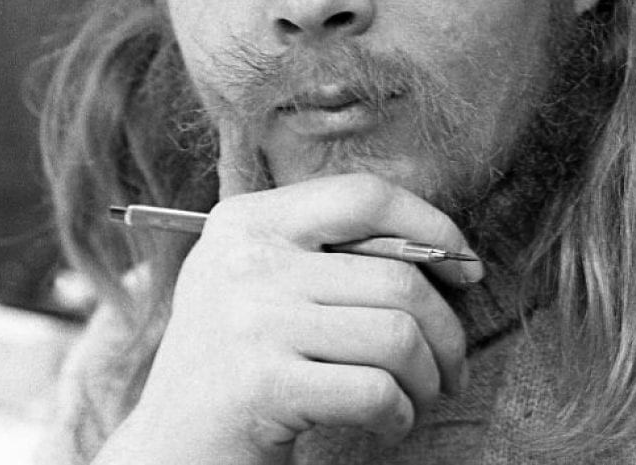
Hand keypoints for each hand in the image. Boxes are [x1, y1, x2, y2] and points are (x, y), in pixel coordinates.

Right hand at [94, 173, 482, 464]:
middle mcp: (246, 257)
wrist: (170, 447)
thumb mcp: (264, 281)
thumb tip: (443, 248)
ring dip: (428, 376)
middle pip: (396, 274)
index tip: (466, 265)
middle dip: (446, 329)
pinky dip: (400, 414)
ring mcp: (251, 318)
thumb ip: (330, 252)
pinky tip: (389, 422)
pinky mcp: (262, 384)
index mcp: (249, 219)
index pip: (364, 196)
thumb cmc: (238, 359)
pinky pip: (375, 390)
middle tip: (452, 365)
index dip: (431, 223)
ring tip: (420, 394)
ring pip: (396, 334)